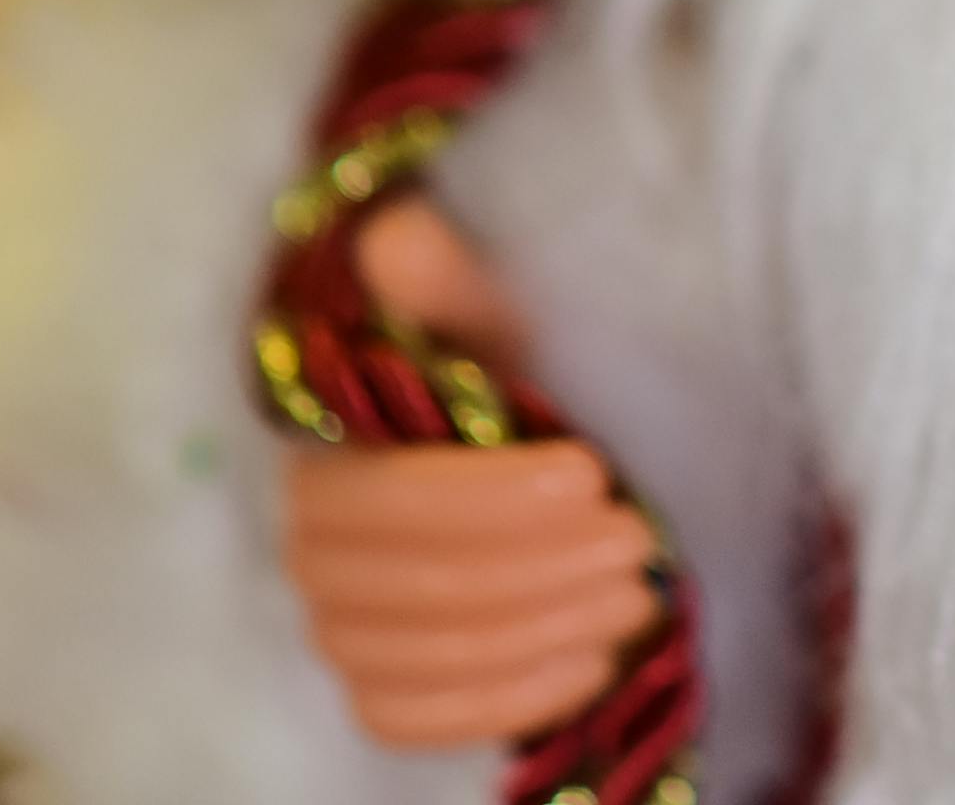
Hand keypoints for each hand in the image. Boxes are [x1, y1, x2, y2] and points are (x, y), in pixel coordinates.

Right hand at [274, 196, 660, 749]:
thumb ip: (449, 286)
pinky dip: (504, 700)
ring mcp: (339, 630)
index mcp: (326, 451)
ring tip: (638, 593)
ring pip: (423, 657)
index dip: (490, 498)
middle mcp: (312, 549)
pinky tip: (589, 663)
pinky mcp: (377, 692)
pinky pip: (413, 719)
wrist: (530, 473)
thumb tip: (398, 234)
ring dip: (542, 631)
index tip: (595, 474)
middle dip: (542, 568)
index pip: (389, 498)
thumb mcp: (495, 320)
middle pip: (418, 586)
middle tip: (642, 539)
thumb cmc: (511, 384)